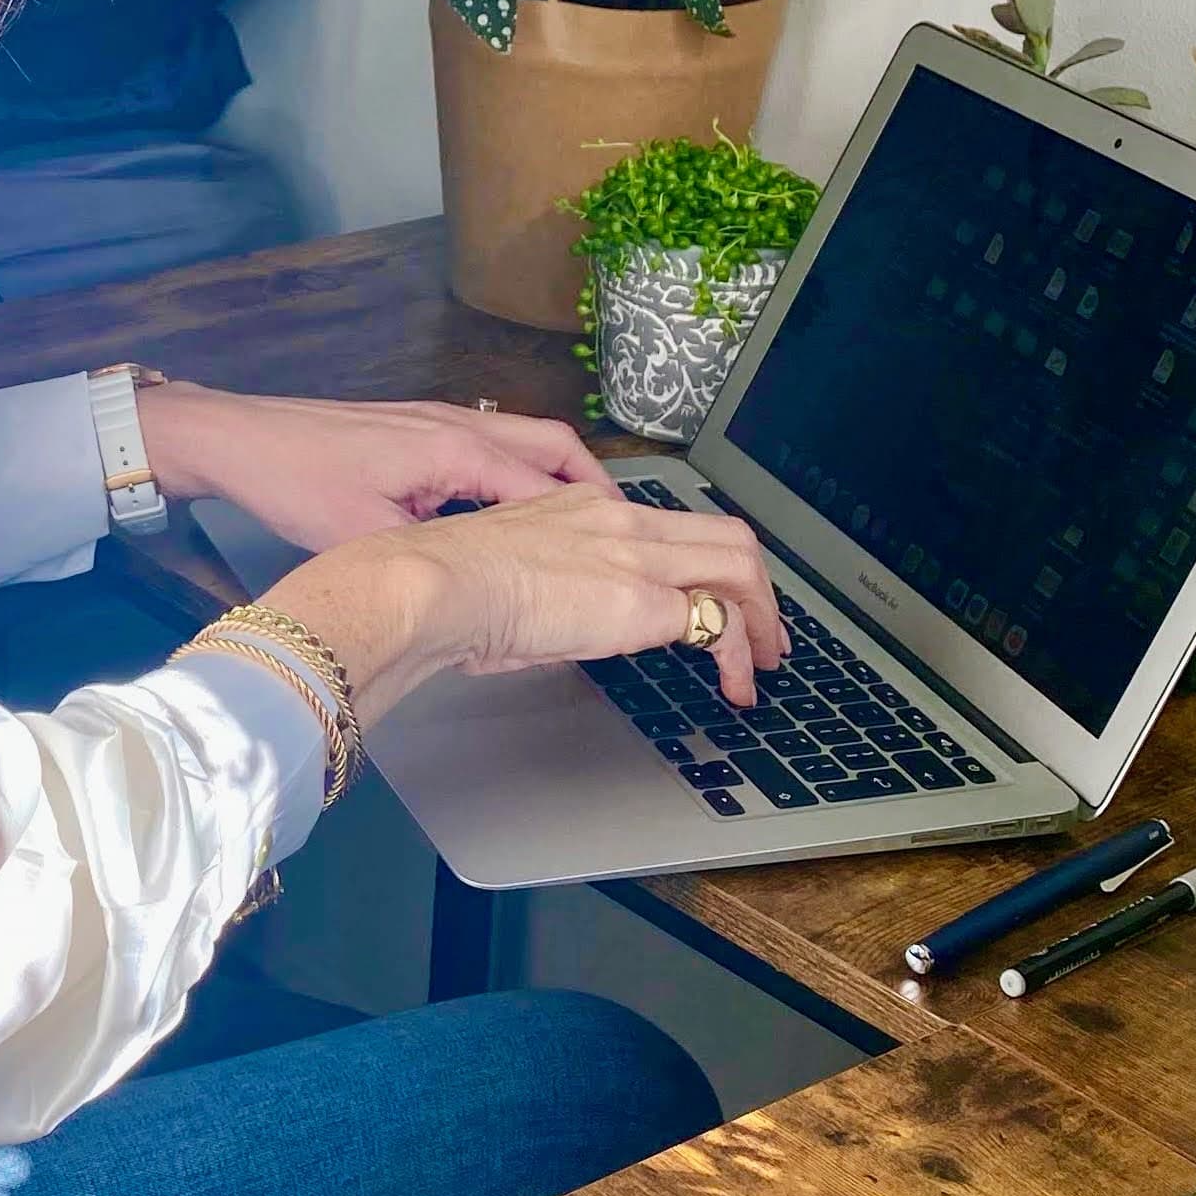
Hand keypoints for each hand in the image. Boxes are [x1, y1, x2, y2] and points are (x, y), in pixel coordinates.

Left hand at [135, 379, 606, 551]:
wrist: (240, 437)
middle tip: (621, 531)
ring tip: (581, 524)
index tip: (620, 554)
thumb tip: (482, 594)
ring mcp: (437, 420)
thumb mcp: (365, 536)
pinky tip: (511, 511)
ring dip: (558, 475)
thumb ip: (430, 561)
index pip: (546, 488)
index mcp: (455, 449)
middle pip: (552, 446)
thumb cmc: (296, 481)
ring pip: (523, 440)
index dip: (587, 524)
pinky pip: (491, 443)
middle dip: (593, 485)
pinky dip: (520, 471)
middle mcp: (457, 425)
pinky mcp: (416, 426)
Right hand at [270, 480, 789, 719]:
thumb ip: (547, 594)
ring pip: (739, 567)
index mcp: (586, 509)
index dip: (711, 563)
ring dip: (763, 619)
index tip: (715, 600)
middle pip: (726, 537)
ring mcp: (637, 557)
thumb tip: (556, 626)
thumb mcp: (510, 581)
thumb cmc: (445, 590)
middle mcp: (621, 521)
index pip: (674, 524)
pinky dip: (739, 655)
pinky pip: (718, 623)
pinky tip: (733, 687)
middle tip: (764, 633)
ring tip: (762, 663)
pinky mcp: (642, 601)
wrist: (432, 585)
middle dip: (758, 588)